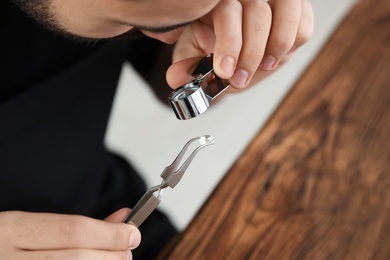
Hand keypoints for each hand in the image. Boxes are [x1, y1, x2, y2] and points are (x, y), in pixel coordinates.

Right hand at [0, 208, 140, 258]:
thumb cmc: (9, 245)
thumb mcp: (33, 226)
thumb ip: (77, 225)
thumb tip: (123, 221)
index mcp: (12, 230)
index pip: (74, 231)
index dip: (110, 234)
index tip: (132, 233)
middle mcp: (10, 259)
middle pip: (80, 258)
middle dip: (113, 254)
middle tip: (126, 251)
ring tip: (114, 259)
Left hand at [166, 0, 313, 89]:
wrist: (231, 51)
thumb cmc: (213, 51)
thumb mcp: (196, 60)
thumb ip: (188, 68)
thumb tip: (176, 78)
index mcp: (219, 2)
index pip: (228, 12)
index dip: (229, 44)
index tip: (225, 72)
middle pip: (258, 12)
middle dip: (252, 53)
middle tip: (241, 79)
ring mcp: (273, 1)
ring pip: (289, 9)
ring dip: (279, 44)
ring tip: (265, 66)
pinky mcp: (294, 10)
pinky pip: (305, 20)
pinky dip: (296, 40)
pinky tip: (278, 56)